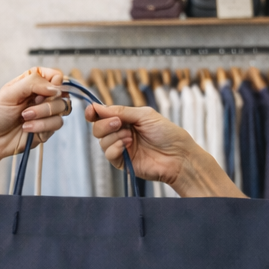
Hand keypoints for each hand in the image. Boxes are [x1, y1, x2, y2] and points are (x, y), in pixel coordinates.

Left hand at [0, 66, 69, 159]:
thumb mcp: (8, 93)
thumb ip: (32, 83)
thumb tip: (54, 86)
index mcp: (32, 83)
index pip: (55, 75)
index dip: (54, 81)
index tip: (44, 90)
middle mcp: (41, 96)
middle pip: (61, 93)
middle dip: (45, 102)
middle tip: (27, 108)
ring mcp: (45, 113)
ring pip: (62, 108)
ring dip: (43, 114)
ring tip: (25, 118)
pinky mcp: (47, 128)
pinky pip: (57, 124)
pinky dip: (42, 126)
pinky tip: (27, 128)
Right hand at [84, 103, 241, 197]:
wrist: (178, 156)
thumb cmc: (167, 133)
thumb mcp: (144, 115)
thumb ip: (121, 111)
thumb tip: (98, 106)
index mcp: (126, 120)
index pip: (103, 115)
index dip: (94, 113)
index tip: (91, 111)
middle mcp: (121, 133)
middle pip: (98, 128)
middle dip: (105, 124)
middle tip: (119, 123)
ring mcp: (121, 148)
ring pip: (102, 141)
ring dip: (114, 136)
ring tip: (130, 137)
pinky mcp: (122, 162)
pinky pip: (108, 154)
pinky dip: (115, 148)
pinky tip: (127, 146)